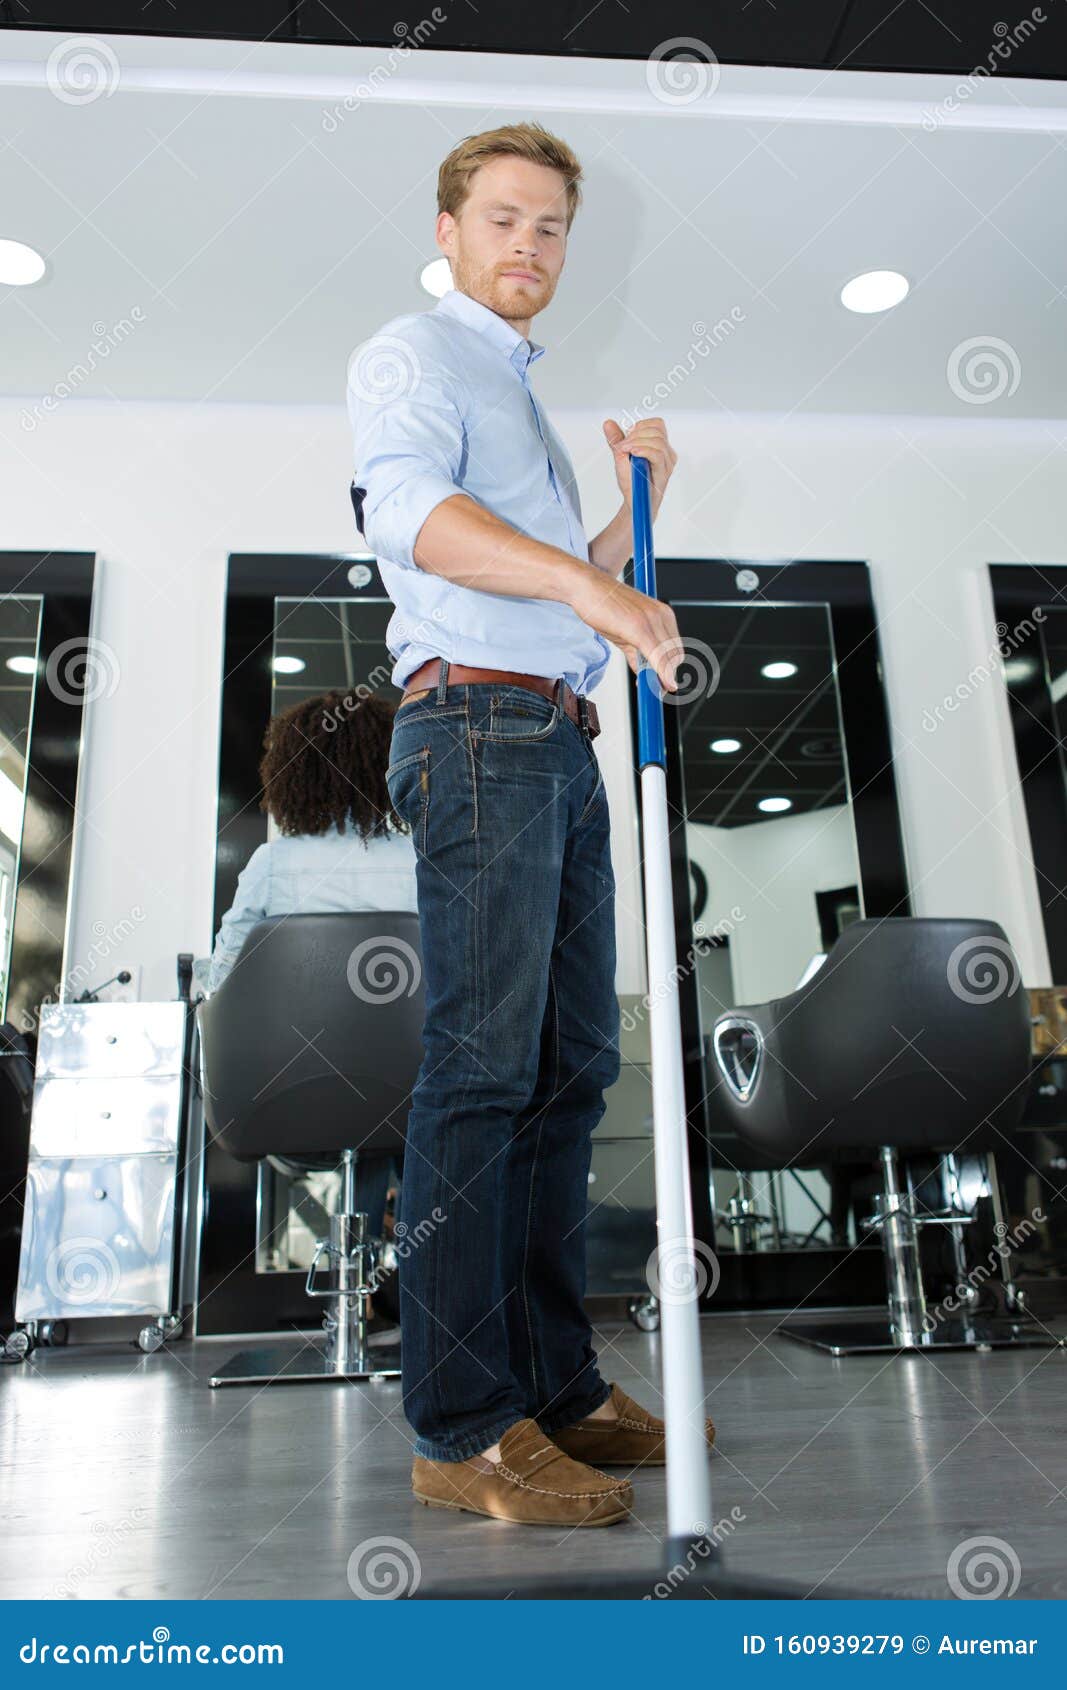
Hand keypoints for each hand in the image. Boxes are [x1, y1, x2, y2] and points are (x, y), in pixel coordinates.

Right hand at [567, 565, 683, 694]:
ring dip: (661, 679)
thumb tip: (645, 673)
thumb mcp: (625, 633)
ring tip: (649, 689)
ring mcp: (652, 620)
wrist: (585, 586)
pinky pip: (655, 655)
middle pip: (674, 656)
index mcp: (663, 614)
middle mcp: (662, 615)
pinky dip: (658, 673)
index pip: (675, 650)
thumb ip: (638, 654)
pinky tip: (654, 683)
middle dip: (667, 677)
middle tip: (656, 690)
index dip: (670, 671)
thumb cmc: (603, 605)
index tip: (665, 685)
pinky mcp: (639, 626)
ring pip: (667, 658)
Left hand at [602, 416, 676, 519]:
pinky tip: (634, 453)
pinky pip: (658, 455)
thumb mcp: (621, 456)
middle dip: (637, 434)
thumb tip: (608, 423)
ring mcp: (667, 463)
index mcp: (659, 446)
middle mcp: (667, 453)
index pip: (657, 424)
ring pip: (658, 441)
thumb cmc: (631, 482)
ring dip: (638, 442)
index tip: (627, 436)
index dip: (641, 425)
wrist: (634, 502)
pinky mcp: (664, 473)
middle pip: (657, 430)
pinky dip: (644, 450)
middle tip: (623, 445)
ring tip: (626, 450)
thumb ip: (616, 439)